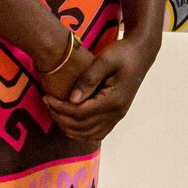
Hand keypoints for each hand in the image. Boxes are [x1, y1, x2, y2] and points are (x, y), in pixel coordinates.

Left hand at [44, 33, 160, 143]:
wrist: (141, 53)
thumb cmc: (122, 53)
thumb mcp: (105, 60)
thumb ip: (88, 80)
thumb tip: (71, 99)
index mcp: (113, 100)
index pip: (80, 113)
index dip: (60, 108)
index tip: (46, 97)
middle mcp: (116, 113)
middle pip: (81, 126)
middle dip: (60, 117)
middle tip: (46, 103)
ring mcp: (117, 116)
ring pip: (88, 134)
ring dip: (68, 127)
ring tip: (54, 112)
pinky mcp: (116, 115)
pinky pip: (97, 133)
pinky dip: (81, 132)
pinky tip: (69, 122)